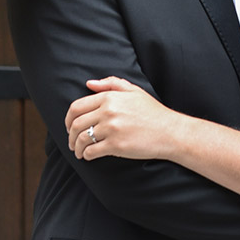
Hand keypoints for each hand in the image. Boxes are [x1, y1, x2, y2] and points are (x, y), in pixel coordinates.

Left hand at [65, 77, 182, 161]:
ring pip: (82, 139)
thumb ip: (111, 83)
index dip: (68, 119)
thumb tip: (89, 84)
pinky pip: (92, 151)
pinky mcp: (116, 145)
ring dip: (76, 148)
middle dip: (70, 136)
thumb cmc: (153, 112)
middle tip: (72, 143)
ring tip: (79, 152)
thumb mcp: (134, 91)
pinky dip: (87, 155)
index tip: (69, 127)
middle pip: (76, 124)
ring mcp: (112, 129)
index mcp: (110, 97)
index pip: (77, 107)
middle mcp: (108, 111)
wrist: (170, 132)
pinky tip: (89, 157)